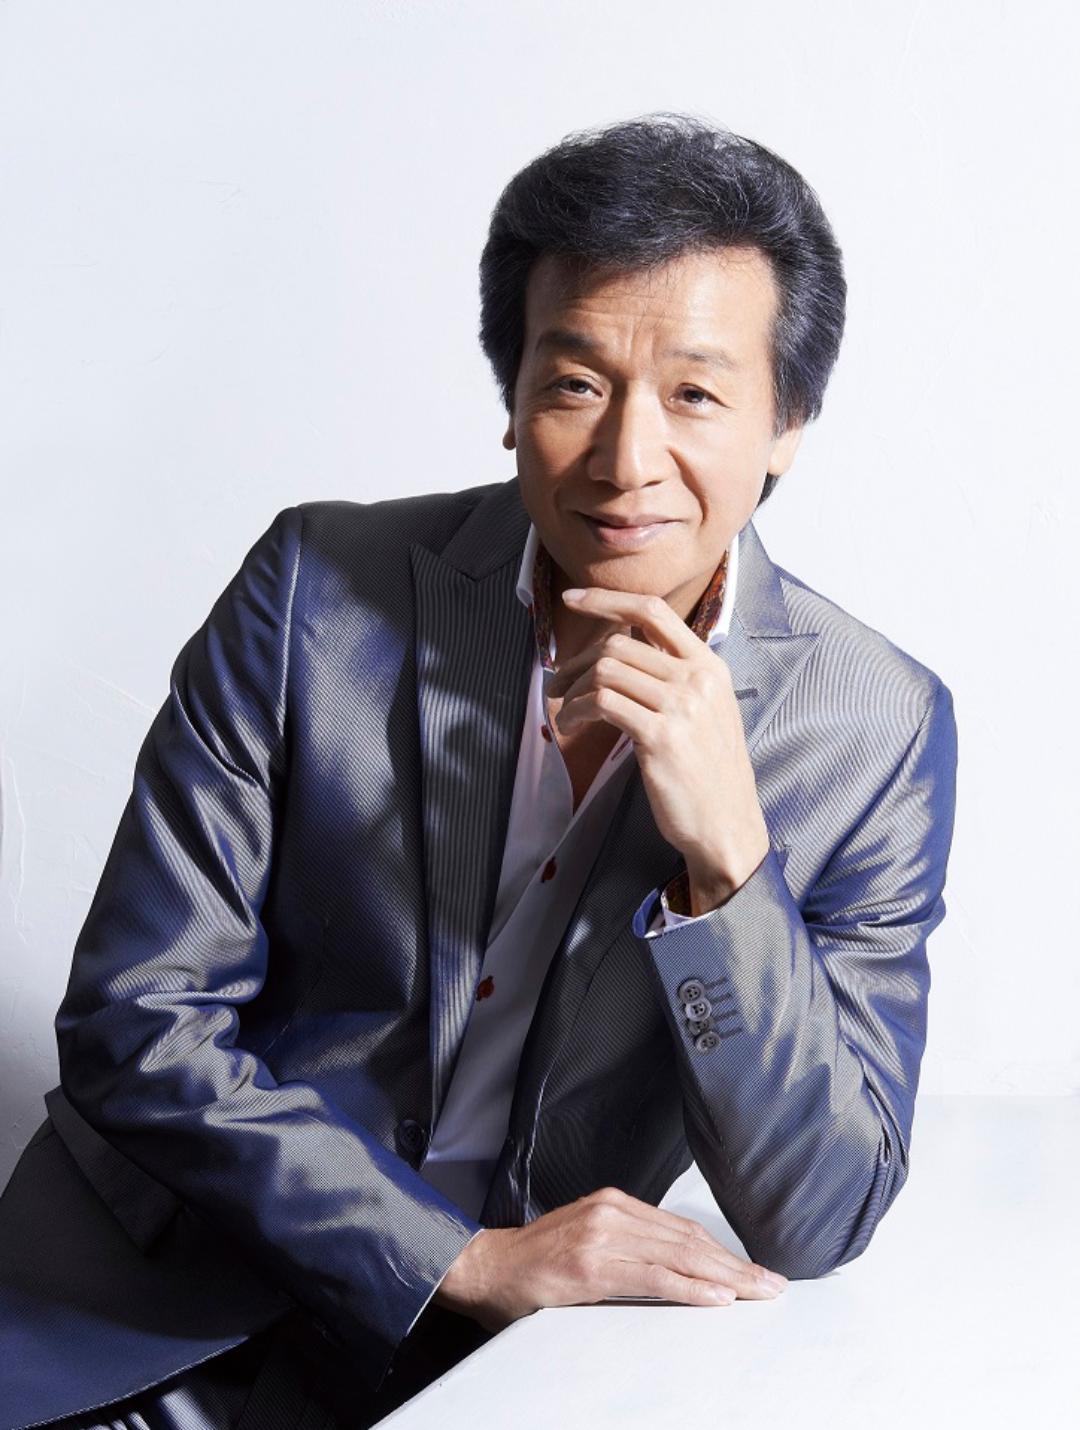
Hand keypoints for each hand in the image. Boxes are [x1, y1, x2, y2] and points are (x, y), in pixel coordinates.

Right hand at [433, 1187, 786, 1331]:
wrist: (484, 1268)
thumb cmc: (533, 1263)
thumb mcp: (586, 1240)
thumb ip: (628, 1246)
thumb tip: (677, 1268)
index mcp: (614, 1204)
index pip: (683, 1230)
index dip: (724, 1252)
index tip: (754, 1271)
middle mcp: (612, 1212)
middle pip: (690, 1241)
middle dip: (736, 1266)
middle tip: (771, 1285)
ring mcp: (603, 1235)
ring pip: (680, 1257)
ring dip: (725, 1278)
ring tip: (756, 1292)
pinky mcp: (593, 1264)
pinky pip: (654, 1278)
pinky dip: (691, 1288)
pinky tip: (717, 1297)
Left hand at [546, 588, 768, 913]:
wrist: (727, 825)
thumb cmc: (708, 774)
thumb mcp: (704, 712)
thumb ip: (673, 678)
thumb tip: (621, 650)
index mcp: (709, 667)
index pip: (654, 610)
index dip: (608, 599)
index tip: (574, 597)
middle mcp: (698, 679)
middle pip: (619, 644)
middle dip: (578, 663)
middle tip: (558, 685)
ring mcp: (682, 706)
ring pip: (606, 672)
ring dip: (572, 693)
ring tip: (564, 715)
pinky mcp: (661, 736)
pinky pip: (602, 704)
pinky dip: (575, 712)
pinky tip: (569, 728)